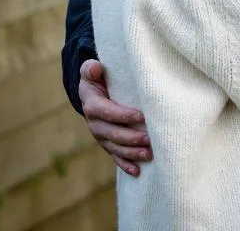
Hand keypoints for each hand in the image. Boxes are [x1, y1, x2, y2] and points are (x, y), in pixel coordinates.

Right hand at [79, 59, 151, 175]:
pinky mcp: (107, 143)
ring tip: (148, 155)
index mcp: (92, 105)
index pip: (108, 112)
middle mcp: (94, 124)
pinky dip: (125, 164)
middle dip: (131, 138)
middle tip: (149, 139)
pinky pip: (115, 156)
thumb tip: (96, 68)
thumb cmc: (97, 78)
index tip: (141, 116)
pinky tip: (137, 172)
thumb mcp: (91, 70)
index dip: (123, 115)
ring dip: (131, 153)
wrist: (92, 92)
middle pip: (113, 133)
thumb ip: (91, 68)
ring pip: (115, 147)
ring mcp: (101, 136)